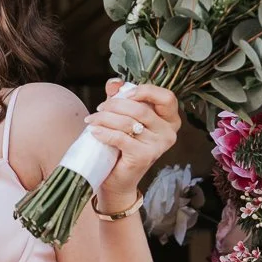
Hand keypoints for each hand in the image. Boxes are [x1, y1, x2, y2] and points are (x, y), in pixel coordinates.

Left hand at [84, 79, 181, 205]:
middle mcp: (169, 132)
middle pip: (141, 109)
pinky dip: (104, 132)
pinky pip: (121, 137)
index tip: (124, 94)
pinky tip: (94, 131)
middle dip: (115, 105)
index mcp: (170, 120)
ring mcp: (159, 146)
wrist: (118, 180)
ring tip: (92, 120)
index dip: (145, 91)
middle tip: (99, 108)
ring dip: (105, 118)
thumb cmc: (122, 146)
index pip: (167, 97)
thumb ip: (121, 98)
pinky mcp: (144, 156)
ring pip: (128, 122)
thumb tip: (115, 82)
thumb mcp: (123, 117)